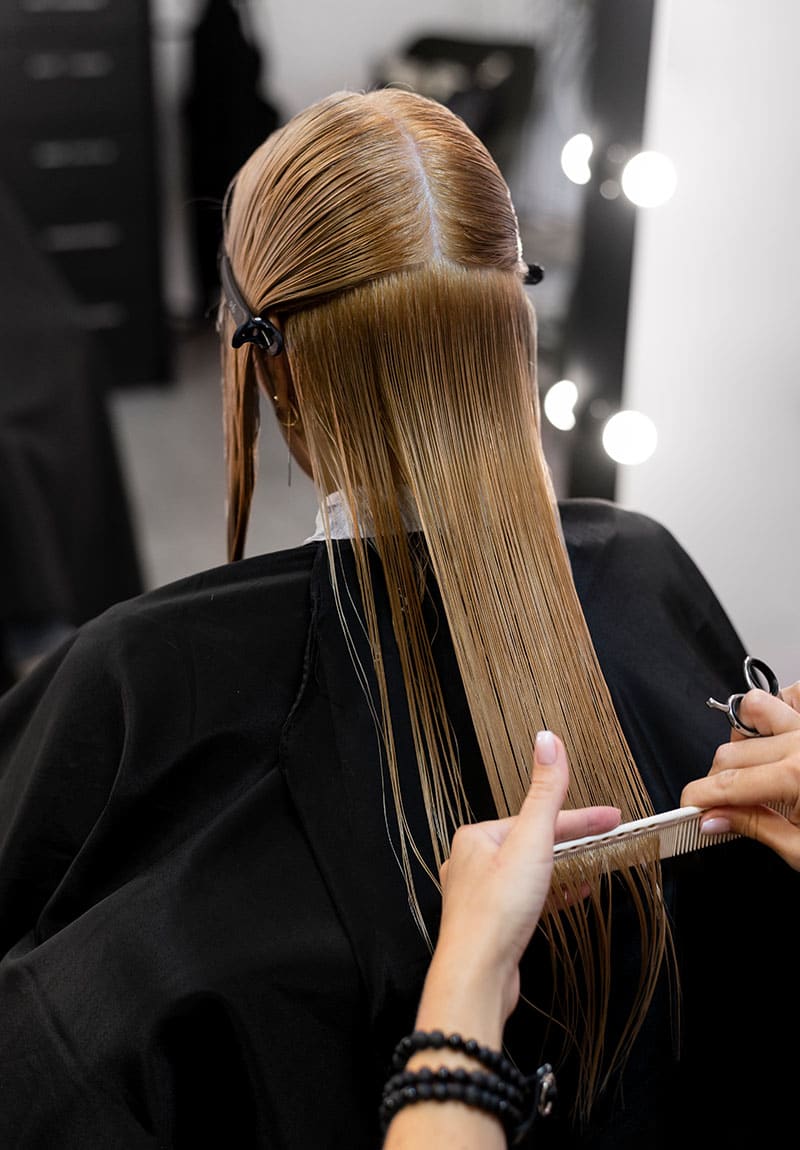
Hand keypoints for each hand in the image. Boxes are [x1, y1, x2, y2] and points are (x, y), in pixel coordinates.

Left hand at [414, 732, 620, 1045]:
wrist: (477, 975)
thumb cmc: (498, 911)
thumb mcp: (531, 842)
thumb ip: (545, 793)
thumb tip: (547, 740)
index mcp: (476, 837)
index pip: (538, 816)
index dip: (582, 818)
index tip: (615, 818)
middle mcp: (471, 862)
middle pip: (534, 841)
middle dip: (574, 841)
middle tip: (611, 840)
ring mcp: (479, 895)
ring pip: (530, 870)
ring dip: (565, 867)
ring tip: (598, 870)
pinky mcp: (491, 923)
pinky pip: (526, 897)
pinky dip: (552, 892)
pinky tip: (573, 897)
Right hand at [681, 681, 799, 868]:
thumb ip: (753, 826)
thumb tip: (712, 818)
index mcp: (798, 777)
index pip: (726, 782)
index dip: (697, 798)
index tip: (687, 809)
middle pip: (731, 751)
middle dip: (717, 781)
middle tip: (723, 807)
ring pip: (753, 712)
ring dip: (744, 740)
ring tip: (757, 772)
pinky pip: (786, 700)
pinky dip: (775, 716)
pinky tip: (779, 745)